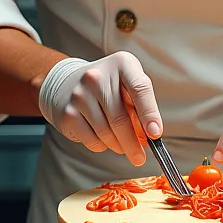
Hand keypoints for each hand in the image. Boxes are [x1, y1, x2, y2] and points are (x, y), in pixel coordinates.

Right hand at [38, 52, 162, 165]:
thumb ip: (140, 106)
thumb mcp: (126, 85)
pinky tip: (103, 139)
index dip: (149, 113)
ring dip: (118, 146)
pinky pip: (92, 140)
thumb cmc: (107, 86)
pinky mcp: (68, 113)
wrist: (66, 83)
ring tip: (122, 146)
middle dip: (133, 143)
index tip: (155, 134)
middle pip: (121, 118)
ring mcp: (80, 94)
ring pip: (106, 133)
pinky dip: (102, 146)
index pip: (140, 88)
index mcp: (121, 64)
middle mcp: (97, 76)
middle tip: (140, 157)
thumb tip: (149, 136)